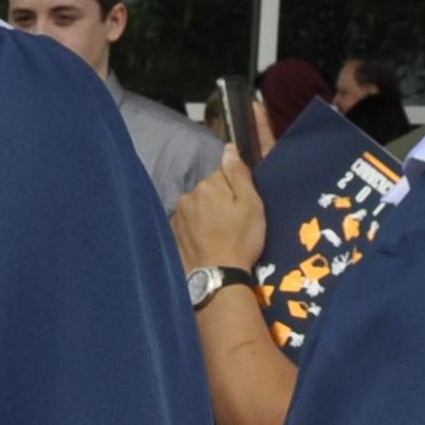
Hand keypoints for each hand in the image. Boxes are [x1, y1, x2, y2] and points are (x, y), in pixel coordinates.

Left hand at [175, 152, 268, 279]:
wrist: (218, 277)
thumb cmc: (240, 239)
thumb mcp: (251, 203)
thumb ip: (238, 173)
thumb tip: (228, 148)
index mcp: (207, 185)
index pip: (223, 174)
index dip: (235, 189)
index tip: (241, 207)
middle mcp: (187, 196)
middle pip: (208, 190)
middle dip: (219, 201)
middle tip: (233, 223)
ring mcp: (177, 216)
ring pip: (197, 207)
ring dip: (206, 215)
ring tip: (219, 235)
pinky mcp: (173, 234)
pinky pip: (188, 223)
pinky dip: (196, 229)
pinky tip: (207, 242)